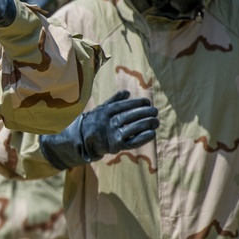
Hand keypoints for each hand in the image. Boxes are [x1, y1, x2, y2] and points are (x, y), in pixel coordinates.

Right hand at [38, 90, 158, 169]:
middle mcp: (110, 122)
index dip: (139, 103)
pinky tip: (152, 133)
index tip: (147, 102)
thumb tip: (127, 92)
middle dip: (146, 113)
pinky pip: (133, 142)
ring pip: (134, 128)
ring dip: (147, 124)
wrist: (82, 140)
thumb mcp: (101, 109)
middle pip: (131, 116)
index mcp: (106, 111)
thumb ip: (114, 100)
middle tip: (155, 111)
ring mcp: (113, 134)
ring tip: (156, 121)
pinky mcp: (117, 146)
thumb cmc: (95, 122)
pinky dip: (144, 138)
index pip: (126, 105)